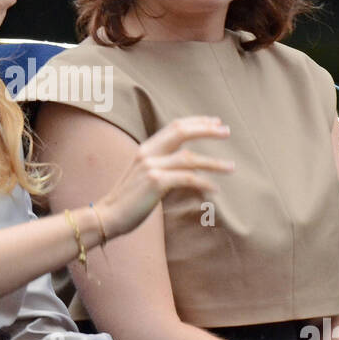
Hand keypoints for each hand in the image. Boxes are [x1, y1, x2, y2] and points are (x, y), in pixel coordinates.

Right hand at [96, 117, 233, 238]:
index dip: (197, 122)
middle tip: (227, 131)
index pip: (175, 126)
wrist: (107, 217)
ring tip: (231, 167)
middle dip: (207, 130)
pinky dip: (204, 183)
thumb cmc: (128, 201)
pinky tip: (215, 189)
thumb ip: (161, 165)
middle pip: (182, 131)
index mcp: (146, 149)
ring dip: (214, 162)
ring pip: (190, 158)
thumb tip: (187, 162)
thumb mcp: (143, 176)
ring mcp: (151, 167)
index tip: (216, 122)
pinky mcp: (156, 182)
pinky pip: (187, 179)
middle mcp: (148, 153)